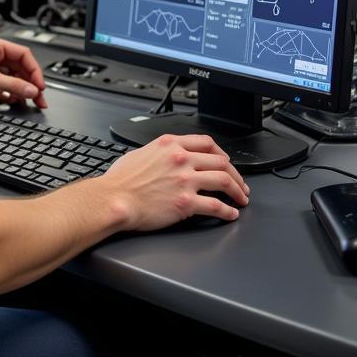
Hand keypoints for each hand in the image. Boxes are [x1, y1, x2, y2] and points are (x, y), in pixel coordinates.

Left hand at [0, 36, 47, 111]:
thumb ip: (14, 85)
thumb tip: (33, 90)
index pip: (23, 55)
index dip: (34, 70)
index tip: (39, 84)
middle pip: (23, 68)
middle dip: (32, 83)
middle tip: (40, 96)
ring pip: (18, 79)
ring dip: (25, 91)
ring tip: (33, 101)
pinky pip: (11, 88)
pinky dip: (16, 95)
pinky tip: (17, 101)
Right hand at [101, 133, 249, 230]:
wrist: (114, 199)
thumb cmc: (121, 180)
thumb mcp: (139, 153)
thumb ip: (158, 153)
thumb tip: (164, 158)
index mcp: (170, 144)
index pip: (206, 142)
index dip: (221, 153)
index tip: (225, 161)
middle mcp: (181, 159)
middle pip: (221, 161)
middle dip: (235, 174)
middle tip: (239, 183)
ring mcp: (185, 180)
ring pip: (223, 180)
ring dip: (237, 190)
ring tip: (241, 198)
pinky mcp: (186, 202)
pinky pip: (216, 205)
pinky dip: (228, 211)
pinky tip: (230, 214)